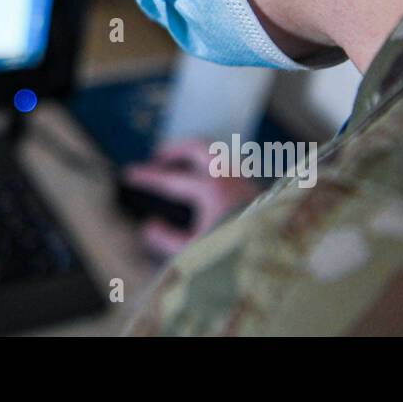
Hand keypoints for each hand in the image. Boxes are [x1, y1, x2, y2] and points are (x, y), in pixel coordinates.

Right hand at [122, 138, 259, 260]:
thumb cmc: (236, 253)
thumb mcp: (196, 251)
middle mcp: (229, 176)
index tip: (129, 174)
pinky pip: (227, 163)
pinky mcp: (252, 185)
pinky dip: (209, 163)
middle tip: (156, 158)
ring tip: (179, 165)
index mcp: (212, 189)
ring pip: (215, 151)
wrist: (273, 254)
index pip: (171, 179)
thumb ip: (167, 238)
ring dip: (193, 154)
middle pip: (196, 147)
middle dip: (173, 149)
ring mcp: (243, 177)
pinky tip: (203, 178)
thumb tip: (148, 226)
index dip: (147, 177)